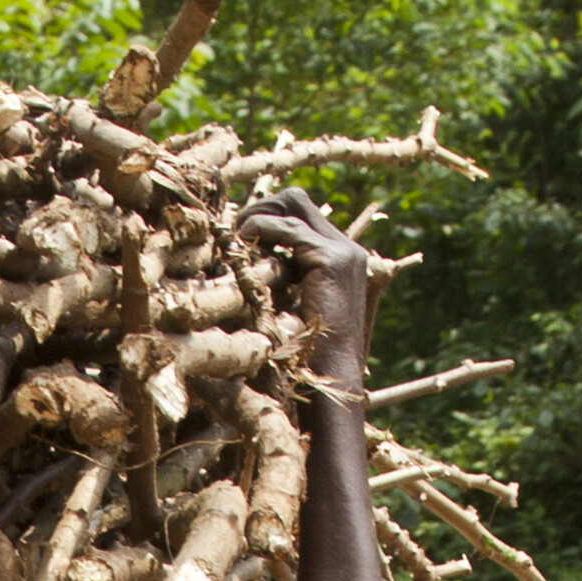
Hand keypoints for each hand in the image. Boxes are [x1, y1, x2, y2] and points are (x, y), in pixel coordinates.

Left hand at [240, 183, 378, 388]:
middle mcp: (348, 248)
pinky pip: (287, 229)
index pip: (301, 215)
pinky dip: (261, 229)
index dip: (267, 216)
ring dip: (256, 214)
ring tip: (234, 236)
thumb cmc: (307, 358)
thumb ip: (280, 283)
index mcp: (342, 258)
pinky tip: (243, 243)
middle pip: (297, 199)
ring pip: (292, 203)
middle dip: (260, 206)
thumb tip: (243, 268)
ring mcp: (343, 250)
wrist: (332, 380)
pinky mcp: (331, 260)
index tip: (239, 235)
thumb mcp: (292, 310)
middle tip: (233, 230)